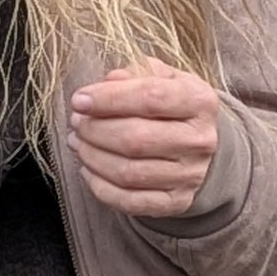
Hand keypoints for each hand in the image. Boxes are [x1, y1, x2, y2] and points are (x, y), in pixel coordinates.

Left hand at [70, 59, 220, 217]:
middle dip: (95, 130)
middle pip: (136, 138)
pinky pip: (129, 201)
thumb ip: (136, 73)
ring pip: (128, 172)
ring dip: (92, 157)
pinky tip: (87, 169)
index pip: (151, 97)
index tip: (80, 99)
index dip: (108, 98)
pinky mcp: (176, 202)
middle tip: (77, 122)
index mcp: (199, 101)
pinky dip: (100, 186)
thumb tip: (108, 82)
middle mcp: (199, 140)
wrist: (199, 144)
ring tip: (78, 142)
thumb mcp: (163, 78)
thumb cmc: (173, 106)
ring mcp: (189, 175)